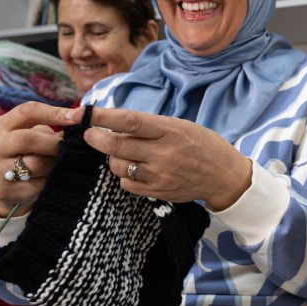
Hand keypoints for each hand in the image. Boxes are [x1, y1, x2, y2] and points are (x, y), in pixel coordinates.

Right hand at [0, 102, 81, 216]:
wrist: (4, 189)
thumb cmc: (24, 156)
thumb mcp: (30, 136)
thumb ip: (49, 130)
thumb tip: (79, 122)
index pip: (27, 111)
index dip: (54, 112)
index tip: (78, 117)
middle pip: (27, 139)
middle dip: (54, 143)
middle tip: (70, 148)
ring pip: (34, 164)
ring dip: (54, 164)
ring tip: (62, 164)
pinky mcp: (3, 190)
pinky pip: (37, 185)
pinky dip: (50, 181)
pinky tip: (53, 180)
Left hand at [83, 107, 251, 211]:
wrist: (223, 176)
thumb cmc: (201, 145)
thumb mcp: (180, 125)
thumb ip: (150, 126)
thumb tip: (114, 122)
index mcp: (169, 130)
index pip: (128, 120)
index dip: (102, 117)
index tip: (83, 113)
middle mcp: (163, 153)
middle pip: (117, 146)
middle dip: (95, 138)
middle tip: (89, 134)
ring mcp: (160, 175)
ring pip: (119, 166)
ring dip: (113, 157)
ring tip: (123, 152)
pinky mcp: (158, 192)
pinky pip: (127, 184)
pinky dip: (125, 175)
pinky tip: (135, 169)